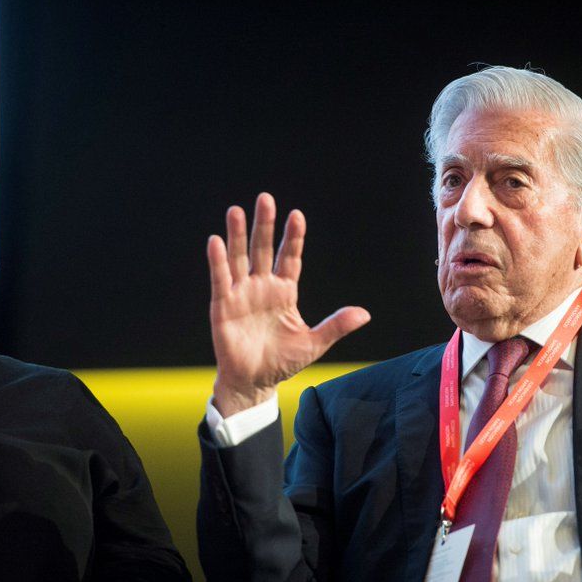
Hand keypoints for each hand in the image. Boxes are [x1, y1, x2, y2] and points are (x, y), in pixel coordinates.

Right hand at [207, 192, 369, 415]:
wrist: (255, 383)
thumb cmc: (283, 362)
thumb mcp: (314, 343)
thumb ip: (336, 326)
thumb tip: (365, 314)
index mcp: (285, 292)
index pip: (290, 258)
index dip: (293, 238)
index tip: (296, 216)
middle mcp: (262, 287)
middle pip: (263, 250)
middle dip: (264, 225)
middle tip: (266, 199)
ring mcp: (241, 294)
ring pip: (239, 259)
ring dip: (237, 235)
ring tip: (236, 211)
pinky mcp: (223, 306)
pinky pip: (221, 280)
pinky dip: (218, 262)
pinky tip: (216, 242)